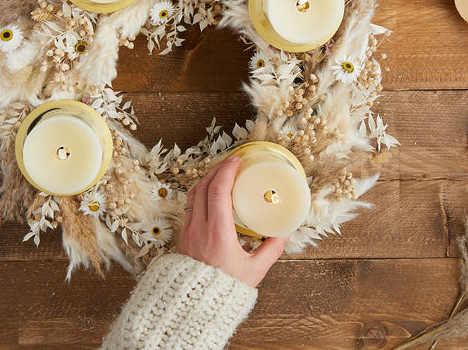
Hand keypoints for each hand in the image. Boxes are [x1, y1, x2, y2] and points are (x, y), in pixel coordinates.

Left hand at [177, 155, 285, 287]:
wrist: (194, 306)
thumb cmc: (223, 291)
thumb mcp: (254, 271)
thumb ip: (271, 250)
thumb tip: (283, 232)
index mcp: (218, 233)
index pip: (217, 191)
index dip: (226, 171)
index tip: (237, 161)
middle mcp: (199, 229)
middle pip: (203, 187)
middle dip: (217, 169)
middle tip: (232, 162)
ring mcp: (188, 232)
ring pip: (193, 195)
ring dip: (206, 179)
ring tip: (221, 173)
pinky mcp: (183, 237)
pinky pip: (189, 206)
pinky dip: (200, 193)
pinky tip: (210, 194)